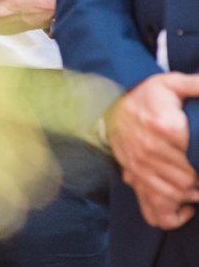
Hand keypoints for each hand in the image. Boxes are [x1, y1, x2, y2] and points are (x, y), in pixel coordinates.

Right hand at [108, 72, 198, 229]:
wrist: (108, 107)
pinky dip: (172, 214)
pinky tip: (184, 206)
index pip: (194, 162)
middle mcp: (149, 152)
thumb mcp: (170, 83)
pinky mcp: (133, 179)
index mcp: (164, 128)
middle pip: (187, 182)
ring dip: (190, 196)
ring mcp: (139, 169)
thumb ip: (194, 85)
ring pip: (173, 196)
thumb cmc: (143, 97)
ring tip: (197, 187)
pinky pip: (152, 208)